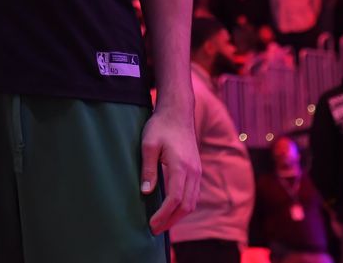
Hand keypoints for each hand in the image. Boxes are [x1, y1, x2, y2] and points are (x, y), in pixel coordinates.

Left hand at [140, 106, 200, 233]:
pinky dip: (184, 206)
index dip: (163, 215)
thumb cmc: (160, 126)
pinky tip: (173, 210)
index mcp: (181, 166)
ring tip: (162, 224)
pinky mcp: (196, 170)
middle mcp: (193, 172)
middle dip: (171, 221)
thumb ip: (148, 169)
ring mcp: (197, 171)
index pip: (175, 199)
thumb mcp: (148, 145)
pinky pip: (193, 194)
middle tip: (155, 230)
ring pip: (192, 202)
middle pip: (186, 205)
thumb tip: (146, 192)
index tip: (152, 224)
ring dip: (178, 216)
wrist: (177, 113)